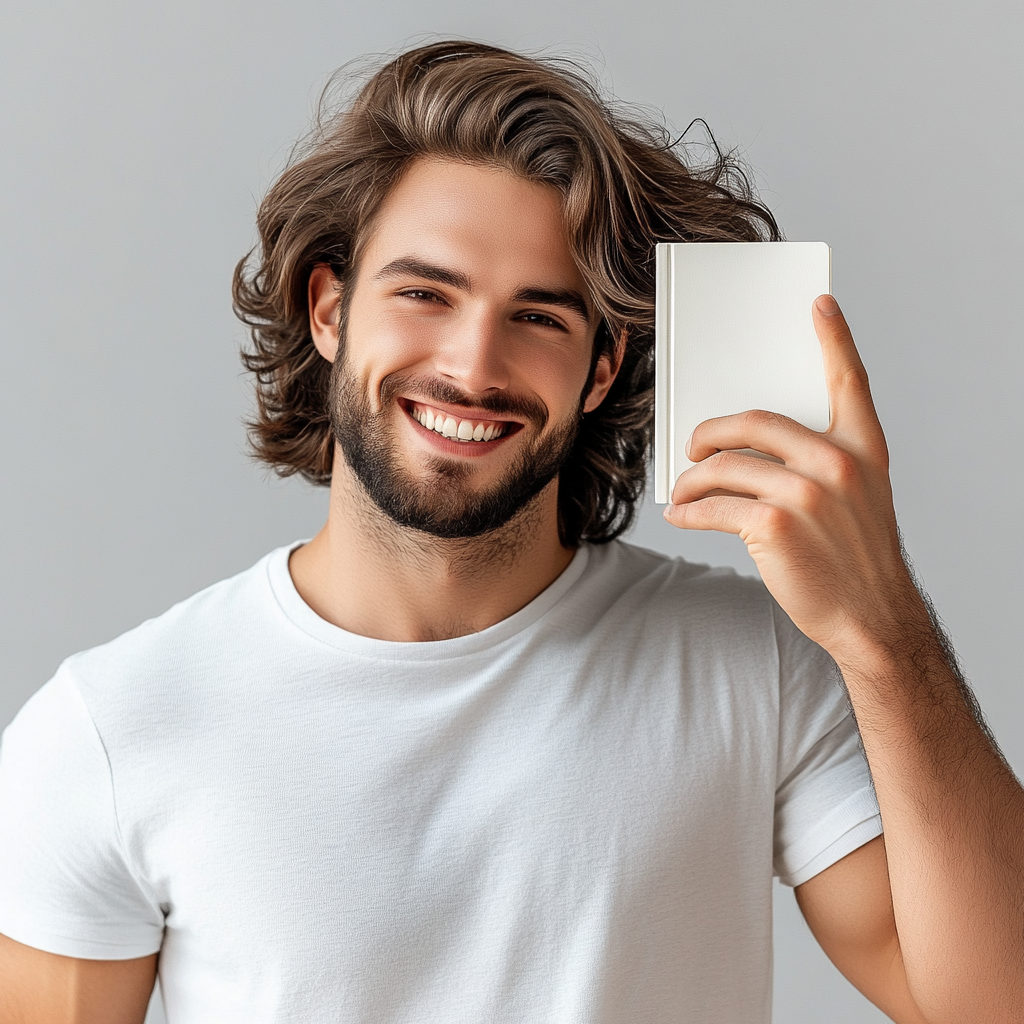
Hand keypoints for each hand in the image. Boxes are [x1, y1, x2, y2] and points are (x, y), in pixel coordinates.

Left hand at [663, 295, 929, 667]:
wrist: (872, 618)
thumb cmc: (856, 559)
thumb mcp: (861, 500)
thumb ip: (822, 465)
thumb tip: (749, 450)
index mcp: (864, 450)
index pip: (850, 381)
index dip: (835, 338)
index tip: (819, 305)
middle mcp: (838, 463)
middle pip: (755, 421)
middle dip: (712, 432)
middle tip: (693, 447)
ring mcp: (806, 493)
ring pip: (725, 466)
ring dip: (691, 479)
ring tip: (682, 491)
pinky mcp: (773, 526)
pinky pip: (712, 506)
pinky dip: (688, 510)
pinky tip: (681, 515)